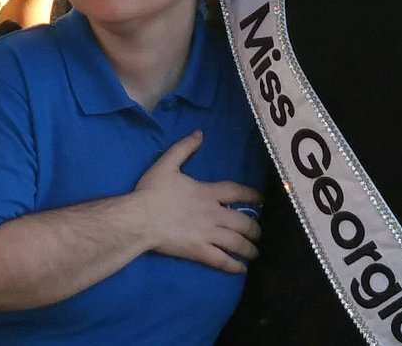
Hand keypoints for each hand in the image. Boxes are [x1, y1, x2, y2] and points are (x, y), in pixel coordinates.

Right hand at [134, 130, 260, 271]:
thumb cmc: (152, 191)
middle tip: (258, 232)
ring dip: (249, 248)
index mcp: (207, 193)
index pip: (237, 192)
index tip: (261, 200)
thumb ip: (184, 148)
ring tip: (254, 252)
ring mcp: (208, 235)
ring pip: (237, 243)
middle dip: (255, 229)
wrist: (140, 218)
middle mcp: (214, 214)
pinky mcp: (200, 252)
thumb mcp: (167, 163)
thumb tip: (200, 133)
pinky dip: (234, 266)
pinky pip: (222, 261)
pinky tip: (241, 268)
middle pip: (244, 222)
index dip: (252, 195)